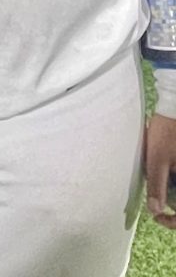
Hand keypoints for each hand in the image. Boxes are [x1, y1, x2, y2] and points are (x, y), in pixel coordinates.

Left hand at [145, 113, 175, 227]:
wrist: (174, 108)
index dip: (173, 222)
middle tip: (158, 207)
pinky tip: (165, 174)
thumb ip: (157, 185)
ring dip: (172, 195)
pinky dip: (173, 184)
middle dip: (173, 209)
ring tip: (159, 187)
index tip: (158, 217)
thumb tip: (154, 210)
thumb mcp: (157, 158)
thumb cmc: (166, 131)